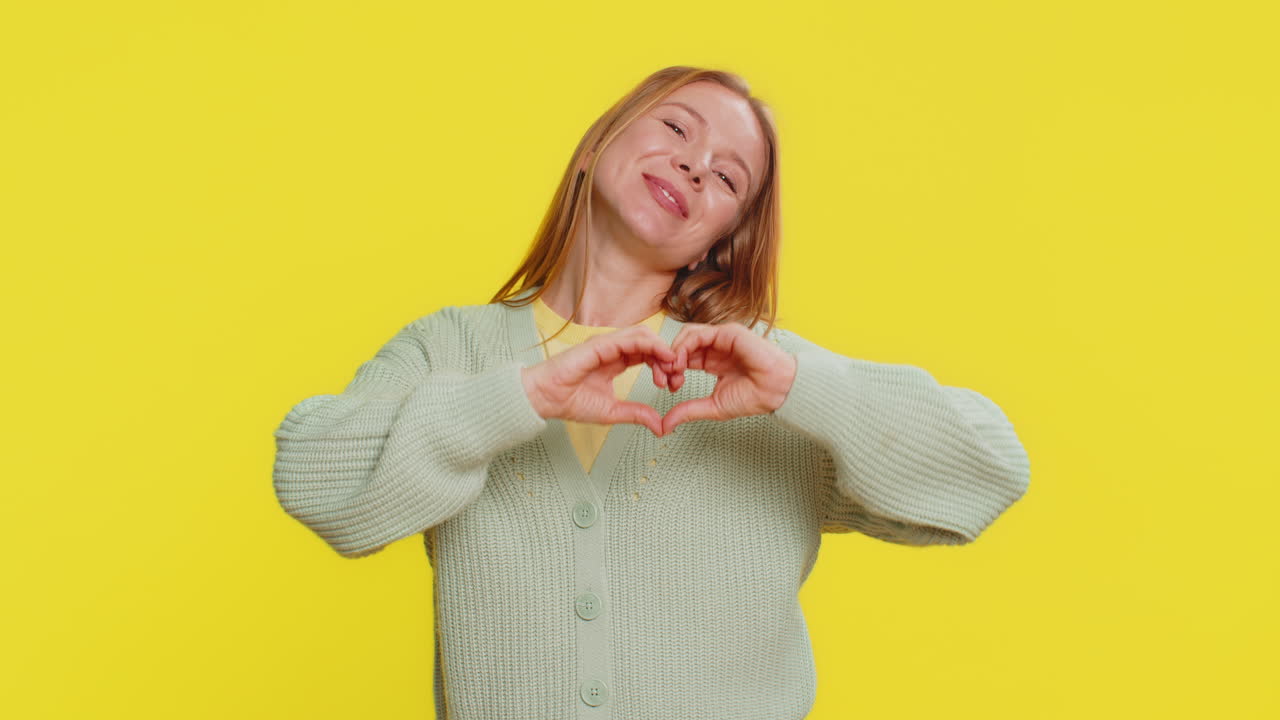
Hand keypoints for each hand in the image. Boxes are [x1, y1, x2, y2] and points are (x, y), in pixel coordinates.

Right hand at [521, 325, 678, 437]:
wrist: (546, 400)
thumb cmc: (571, 402)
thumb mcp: (612, 412)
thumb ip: (636, 415)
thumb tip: (660, 426)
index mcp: (616, 361)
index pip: (647, 355)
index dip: (663, 365)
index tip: (673, 384)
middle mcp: (613, 349)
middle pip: (649, 343)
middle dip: (667, 357)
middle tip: (676, 376)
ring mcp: (606, 344)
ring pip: (643, 335)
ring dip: (661, 349)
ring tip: (673, 366)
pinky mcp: (599, 344)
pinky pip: (630, 338)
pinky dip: (650, 344)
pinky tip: (662, 355)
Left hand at [660, 323, 797, 436]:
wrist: (777, 391)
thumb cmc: (753, 397)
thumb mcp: (713, 407)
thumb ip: (689, 411)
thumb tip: (665, 425)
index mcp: (712, 362)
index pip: (684, 359)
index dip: (671, 371)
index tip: (669, 388)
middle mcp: (716, 348)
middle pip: (682, 345)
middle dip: (668, 361)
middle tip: (665, 379)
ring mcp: (721, 338)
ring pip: (687, 335)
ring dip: (674, 351)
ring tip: (672, 370)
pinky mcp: (727, 332)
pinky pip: (698, 333)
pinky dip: (684, 345)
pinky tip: (681, 361)